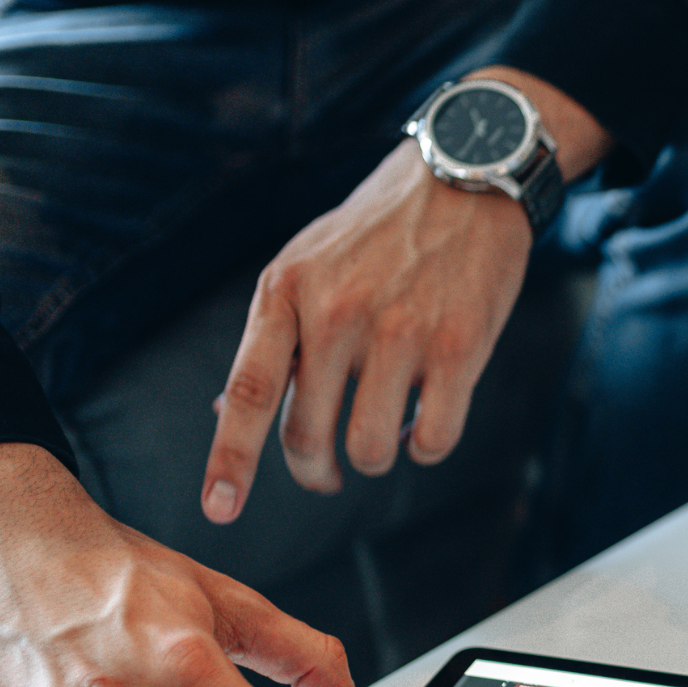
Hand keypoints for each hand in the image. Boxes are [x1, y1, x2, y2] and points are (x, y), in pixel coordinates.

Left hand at [202, 70, 606, 522]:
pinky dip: (425, 446)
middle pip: (308, 436)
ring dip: (373, 457)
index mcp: (287, 290)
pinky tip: (425, 423)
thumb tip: (228, 410)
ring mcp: (401, 332)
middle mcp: (339, 312)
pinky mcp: (460, 348)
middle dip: (315, 471)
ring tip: (383, 433)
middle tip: (325, 474)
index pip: (251, 392)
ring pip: (370, 449)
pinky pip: (433, 438)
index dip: (231, 458)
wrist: (467, 177)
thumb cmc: (380, 229)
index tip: (220, 509)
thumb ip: (275, 333)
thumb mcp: (307, 261)